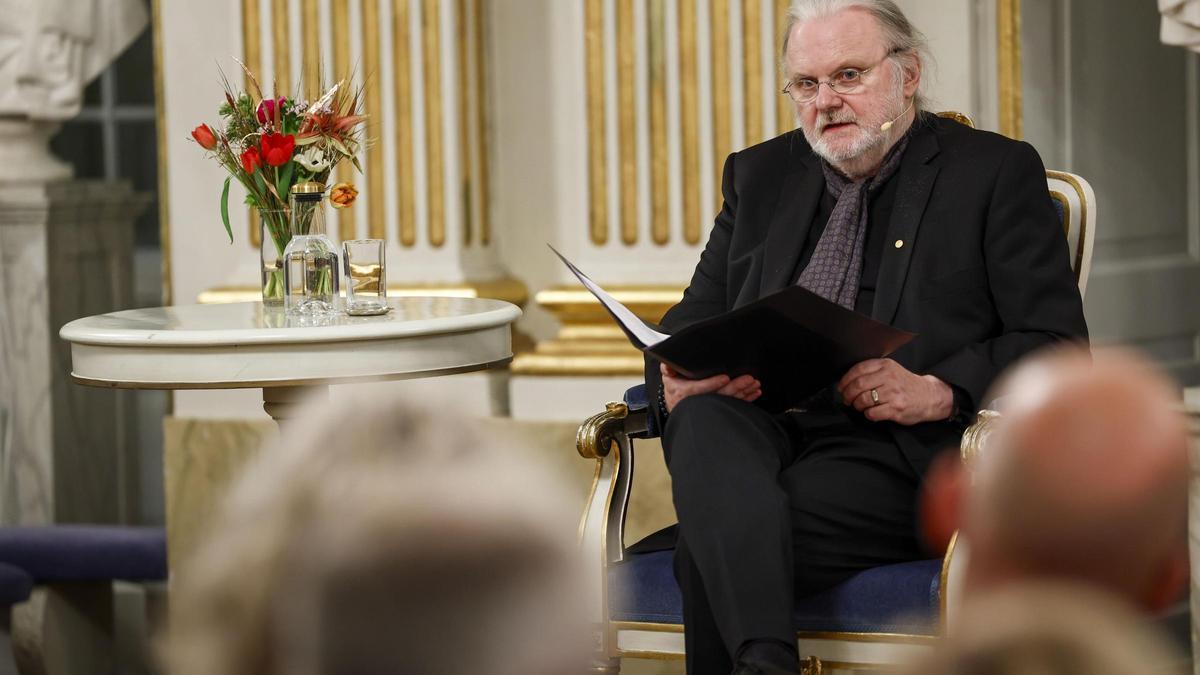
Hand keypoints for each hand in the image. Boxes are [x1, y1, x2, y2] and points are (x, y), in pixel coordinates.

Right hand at [660, 364, 760, 412]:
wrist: (675, 403)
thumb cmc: (675, 387)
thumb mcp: (668, 377)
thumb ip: (668, 368)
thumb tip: (667, 364)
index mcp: (686, 392)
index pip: (700, 388)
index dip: (713, 383)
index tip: (725, 377)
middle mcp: (699, 401)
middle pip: (719, 395)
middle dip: (736, 387)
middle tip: (749, 379)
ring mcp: (710, 407)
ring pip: (729, 400)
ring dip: (744, 392)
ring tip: (755, 384)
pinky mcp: (718, 409)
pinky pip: (733, 405)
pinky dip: (746, 400)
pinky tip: (754, 393)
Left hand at [837, 358, 952, 424]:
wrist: (929, 396)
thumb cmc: (906, 385)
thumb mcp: (891, 371)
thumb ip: (873, 372)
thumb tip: (847, 380)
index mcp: (886, 366)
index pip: (858, 369)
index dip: (845, 380)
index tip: (841, 387)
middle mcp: (889, 377)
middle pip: (858, 385)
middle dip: (848, 395)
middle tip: (847, 399)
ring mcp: (893, 393)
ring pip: (863, 400)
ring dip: (857, 405)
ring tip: (860, 406)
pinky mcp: (896, 408)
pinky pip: (872, 413)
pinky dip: (868, 414)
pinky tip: (871, 412)